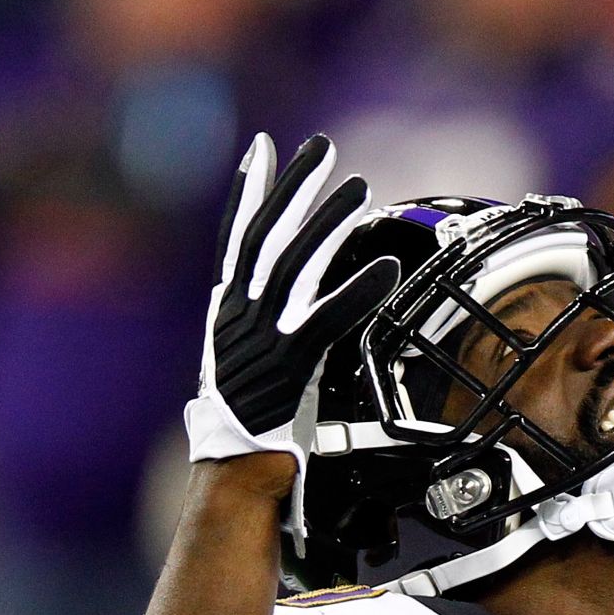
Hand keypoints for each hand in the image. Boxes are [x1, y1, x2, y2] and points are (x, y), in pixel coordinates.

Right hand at [183, 133, 400, 467]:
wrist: (235, 468)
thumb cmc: (247, 419)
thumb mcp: (240, 361)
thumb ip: (252, 324)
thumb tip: (267, 296)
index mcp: (227, 310)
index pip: (236, 236)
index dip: (249, 189)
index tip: (263, 148)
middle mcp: (239, 314)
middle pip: (267, 234)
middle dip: (294, 185)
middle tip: (321, 146)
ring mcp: (263, 337)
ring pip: (297, 265)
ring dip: (329, 222)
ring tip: (358, 187)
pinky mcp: (290, 364)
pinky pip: (329, 318)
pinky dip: (359, 290)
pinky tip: (387, 268)